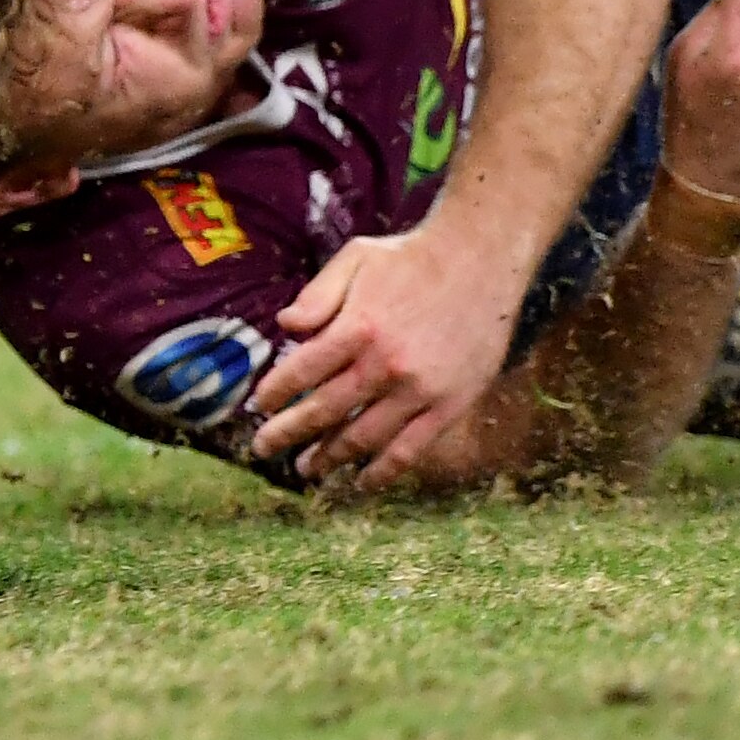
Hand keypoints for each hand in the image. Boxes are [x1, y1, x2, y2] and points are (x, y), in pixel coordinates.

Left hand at [250, 227, 525, 488]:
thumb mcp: (355, 259)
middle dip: (286, 434)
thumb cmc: (412, 257)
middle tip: (262, 449)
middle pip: (323, 411)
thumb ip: (316, 295)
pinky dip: (383, 471)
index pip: (300, 373)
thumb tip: (282, 326)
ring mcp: (418, 390)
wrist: (482, 261)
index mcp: (355, 329)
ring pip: (363, 437)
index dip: (274, 394)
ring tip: (305, 468)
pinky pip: (410, 449)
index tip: (257, 407)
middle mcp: (384, 365)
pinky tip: (362, 482)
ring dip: (328, 457)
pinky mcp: (450, 405)